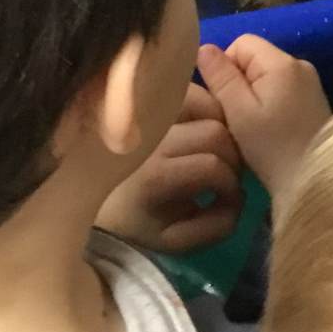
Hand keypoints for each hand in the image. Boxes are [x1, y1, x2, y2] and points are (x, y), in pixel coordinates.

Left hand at [96, 83, 243, 251]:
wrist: (94, 201)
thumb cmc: (137, 223)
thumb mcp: (176, 241)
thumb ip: (215, 226)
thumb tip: (238, 196)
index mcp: (154, 178)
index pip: (213, 167)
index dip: (231, 185)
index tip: (229, 197)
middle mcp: (149, 140)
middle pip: (214, 132)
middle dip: (233, 155)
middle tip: (229, 171)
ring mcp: (148, 115)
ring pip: (205, 102)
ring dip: (221, 124)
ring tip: (217, 147)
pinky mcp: (148, 100)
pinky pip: (189, 89)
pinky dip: (206, 104)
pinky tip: (202, 125)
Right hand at [197, 37, 330, 198]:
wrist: (315, 181)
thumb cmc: (273, 148)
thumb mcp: (239, 112)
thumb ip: (221, 77)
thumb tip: (204, 47)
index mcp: (282, 62)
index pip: (241, 43)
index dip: (224, 68)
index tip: (223, 101)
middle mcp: (300, 65)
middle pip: (255, 59)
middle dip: (239, 84)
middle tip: (236, 118)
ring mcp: (310, 83)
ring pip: (266, 76)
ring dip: (253, 97)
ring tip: (252, 128)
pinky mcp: (314, 101)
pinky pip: (281, 90)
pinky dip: (269, 105)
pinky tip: (269, 131)